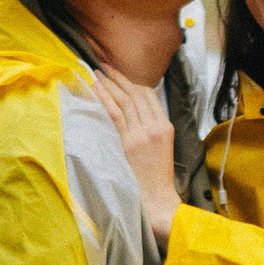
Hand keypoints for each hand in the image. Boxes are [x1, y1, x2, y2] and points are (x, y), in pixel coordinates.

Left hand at [91, 64, 180, 239]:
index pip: (149, 96)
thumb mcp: (163, 148)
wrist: (157, 198)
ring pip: (124, 101)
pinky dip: (106, 98)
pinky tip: (97, 88)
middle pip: (136, 94)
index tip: (121, 74)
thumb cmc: (158, 178)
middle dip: (119, 77)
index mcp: (166, 127)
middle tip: (106, 66)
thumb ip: (153, 129)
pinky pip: (116, 114)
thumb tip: (136, 113)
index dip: (133, 82)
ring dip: (109, 84)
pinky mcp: (128, 142)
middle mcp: (155, 126)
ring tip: (98, 72)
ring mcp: (142, 134)